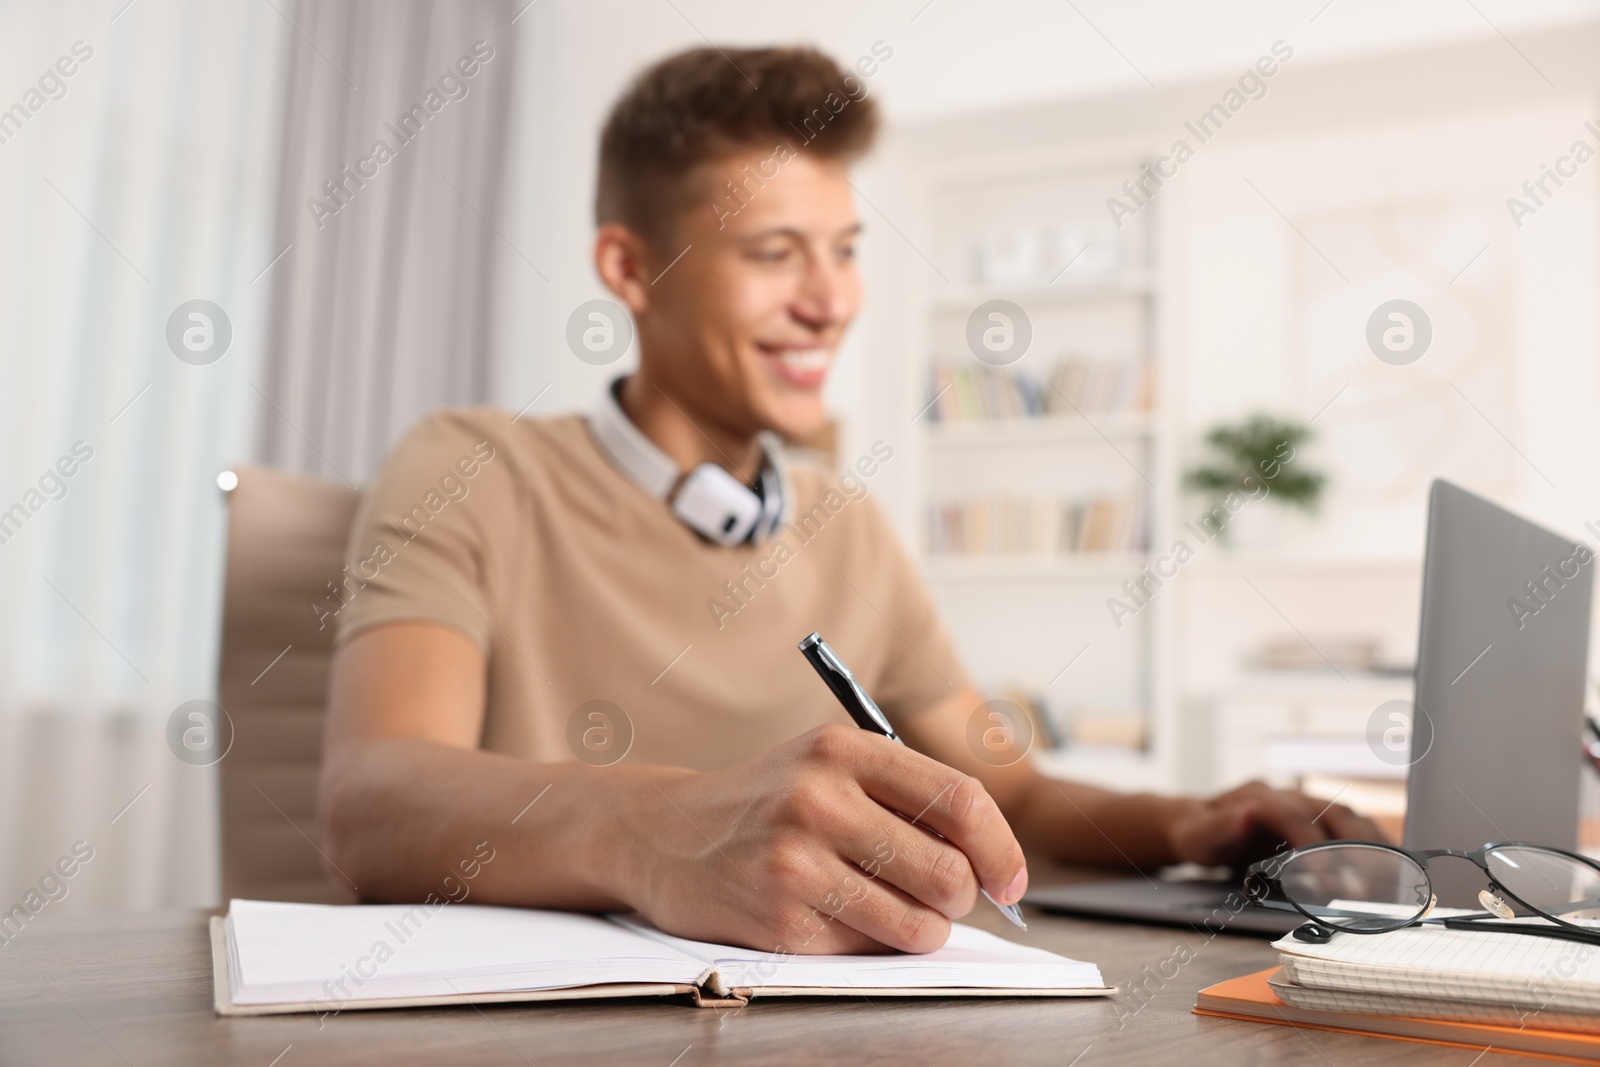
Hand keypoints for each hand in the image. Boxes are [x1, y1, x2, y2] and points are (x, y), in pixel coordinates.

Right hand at [613, 724, 1027, 954]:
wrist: (662, 833)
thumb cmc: (765, 801)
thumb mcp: (827, 766)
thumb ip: (904, 797)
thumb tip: (992, 863)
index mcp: (842, 749)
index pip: (958, 801)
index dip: (1001, 849)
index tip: (1011, 880)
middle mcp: (818, 799)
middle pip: (948, 872)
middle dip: (962, 898)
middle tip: (945, 899)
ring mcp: (796, 862)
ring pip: (918, 924)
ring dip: (921, 928)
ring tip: (889, 907)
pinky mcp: (780, 920)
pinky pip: (868, 950)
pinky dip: (868, 942)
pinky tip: (832, 914)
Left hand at [1165, 780, 1387, 868]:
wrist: (1200, 821)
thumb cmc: (1199, 833)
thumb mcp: (1196, 836)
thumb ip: (1217, 827)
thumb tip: (1245, 812)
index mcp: (1260, 795)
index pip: (1296, 817)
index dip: (1314, 847)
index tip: (1327, 880)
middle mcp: (1289, 794)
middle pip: (1334, 813)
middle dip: (1356, 850)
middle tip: (1369, 888)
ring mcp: (1306, 803)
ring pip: (1350, 816)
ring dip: (1373, 846)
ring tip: (1392, 880)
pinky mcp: (1317, 817)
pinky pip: (1354, 824)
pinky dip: (1375, 843)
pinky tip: (1393, 866)